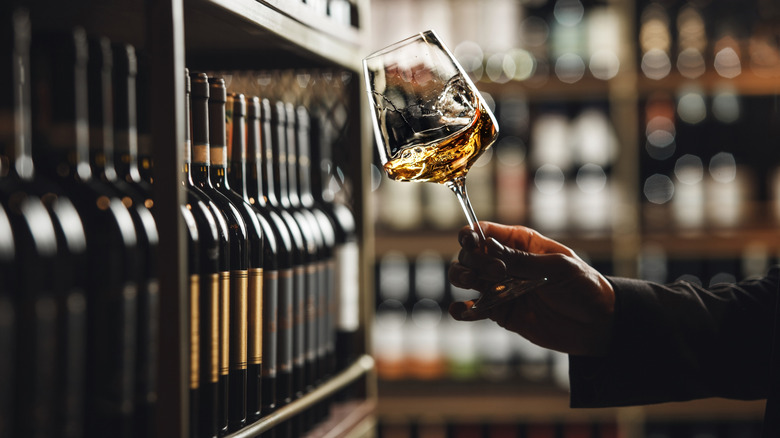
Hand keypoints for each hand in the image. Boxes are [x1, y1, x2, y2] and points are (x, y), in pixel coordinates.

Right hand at [448, 221, 614, 356]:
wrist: (597, 324)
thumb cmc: (583, 286)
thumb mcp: (556, 268)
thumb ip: (521, 261)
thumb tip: (487, 248)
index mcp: (520, 243)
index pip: (484, 231)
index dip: (470, 234)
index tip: (469, 243)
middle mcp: (504, 263)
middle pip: (470, 254)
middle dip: (472, 259)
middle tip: (496, 272)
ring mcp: (499, 288)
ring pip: (465, 278)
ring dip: (461, 278)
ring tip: (473, 284)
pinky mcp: (499, 312)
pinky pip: (473, 310)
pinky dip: (461, 310)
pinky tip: (462, 310)